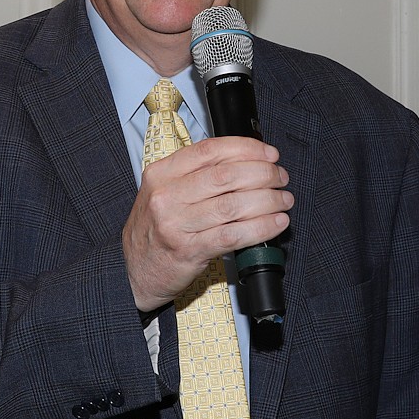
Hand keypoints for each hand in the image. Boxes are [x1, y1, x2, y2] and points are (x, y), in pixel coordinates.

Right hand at [122, 137, 292, 312]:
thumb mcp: (164, 192)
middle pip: (225, 175)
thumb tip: (246, 160)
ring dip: (267, 200)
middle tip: (280, 177)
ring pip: (233, 205)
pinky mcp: (189, 250)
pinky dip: (260, 227)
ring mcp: (175, 224)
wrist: (135, 270)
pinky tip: (275, 223)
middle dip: (262, 173)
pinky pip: (233, 235)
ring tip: (283, 200)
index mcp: (161, 173)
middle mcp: (166, 196)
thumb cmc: (156, 229)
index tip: (268, 154)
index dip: (246, 148)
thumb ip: (195, 175)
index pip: (210, 150)